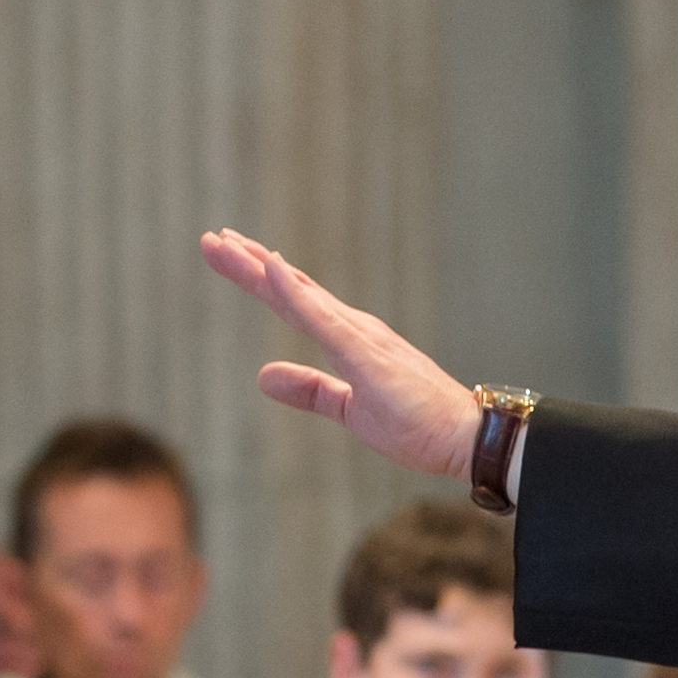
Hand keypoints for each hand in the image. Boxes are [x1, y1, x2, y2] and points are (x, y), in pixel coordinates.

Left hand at [201, 233, 482, 479]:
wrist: (465, 440)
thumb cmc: (418, 425)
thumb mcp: (349, 411)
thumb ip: (309, 391)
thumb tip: (263, 376)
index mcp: (350, 340)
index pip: (295, 303)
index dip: (261, 279)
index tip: (230, 257)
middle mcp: (354, 328)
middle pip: (291, 288)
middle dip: (250, 263)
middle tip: (212, 238)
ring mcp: (361, 337)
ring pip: (301, 294)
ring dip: (263, 268)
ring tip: (227, 244)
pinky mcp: (367, 353)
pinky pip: (323, 318)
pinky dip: (296, 291)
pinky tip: (273, 269)